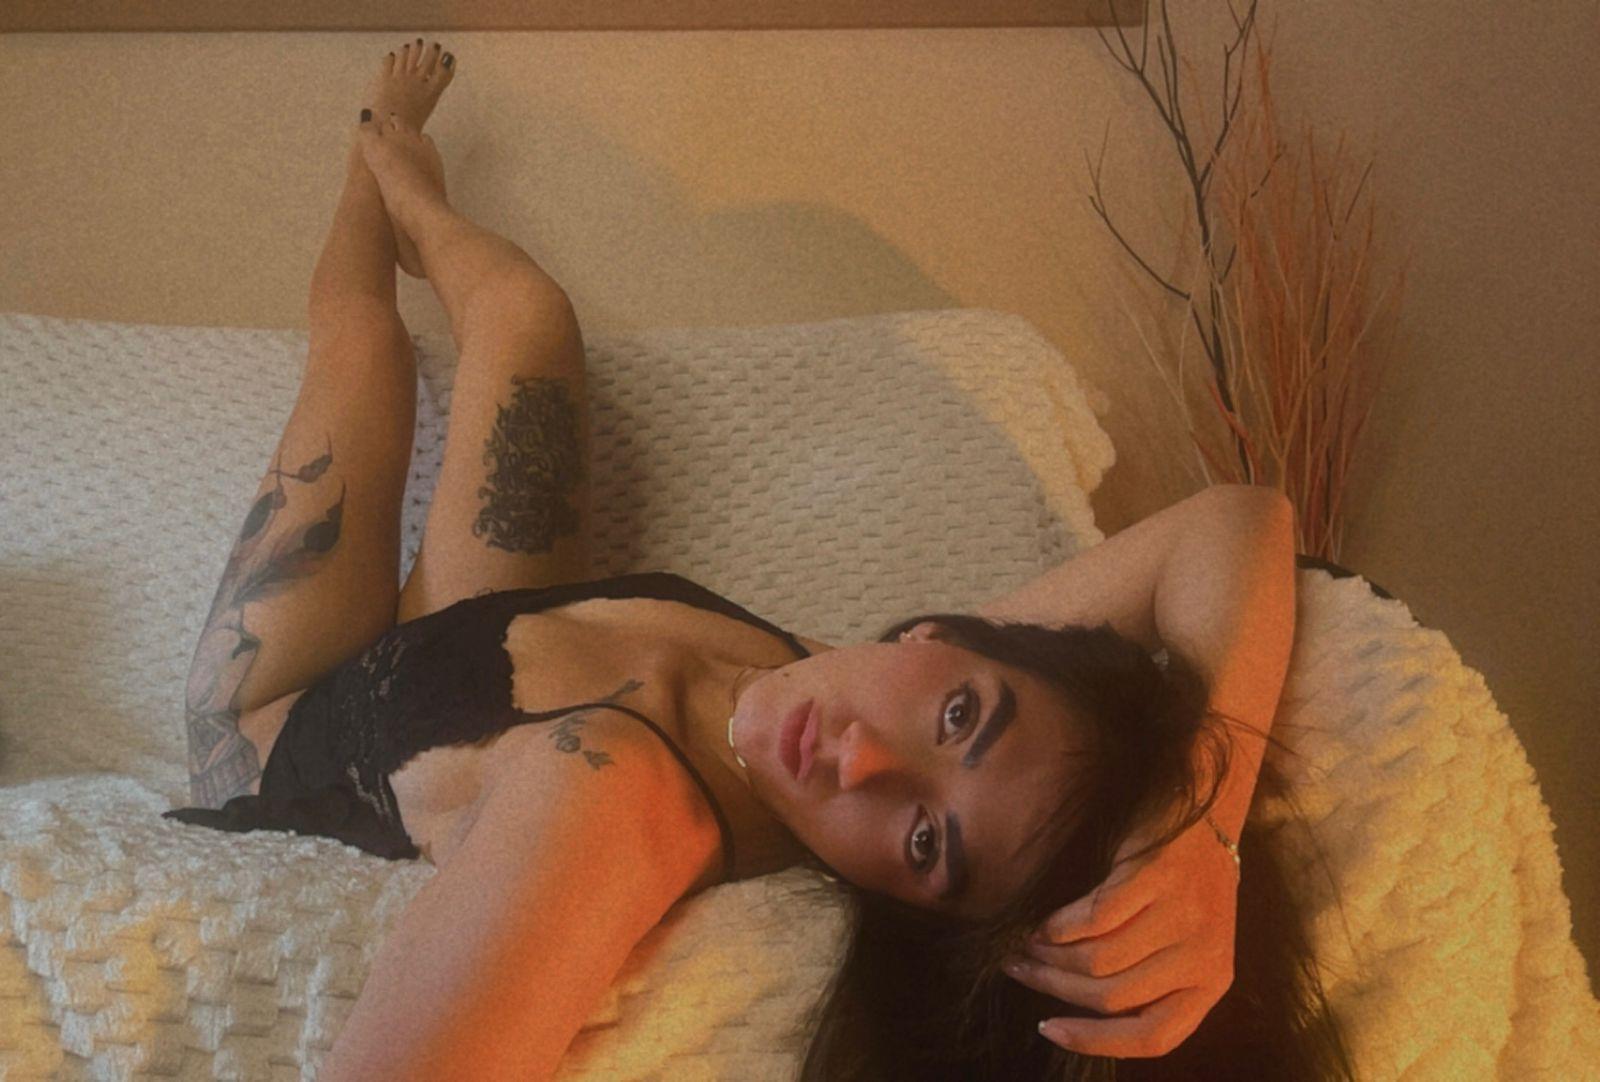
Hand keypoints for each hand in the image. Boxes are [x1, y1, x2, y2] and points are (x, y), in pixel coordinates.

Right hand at [1002, 814, 1238, 1057]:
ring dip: (1049, 958)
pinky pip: (1095, 918)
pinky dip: (1060, 926)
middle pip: (1110, 997)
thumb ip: (1151, 981)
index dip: (1096, 1040)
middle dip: (1054, 988)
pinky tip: (1043, 924)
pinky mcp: (1158, 877)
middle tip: (1019, 971)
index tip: (1049, 1029)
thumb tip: (1079, 1013)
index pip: (1152, 1038)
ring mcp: (1182, 917)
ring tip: (1025, 946)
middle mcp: (1202, 956)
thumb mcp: (1185, 945)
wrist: (1208, 810)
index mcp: (1211, 983)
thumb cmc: (1186, 884)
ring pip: (1098, 961)